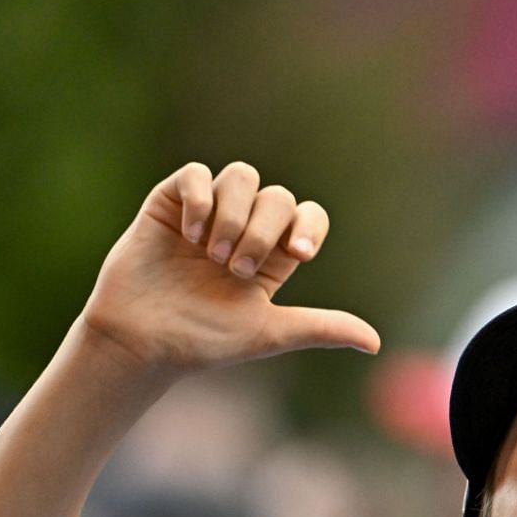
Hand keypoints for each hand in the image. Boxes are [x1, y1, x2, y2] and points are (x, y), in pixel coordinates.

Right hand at [76, 161, 380, 373]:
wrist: (142, 342)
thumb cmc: (204, 341)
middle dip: (264, 231)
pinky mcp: (170, 204)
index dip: (309, 224)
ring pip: (242, 176)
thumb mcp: (269, 333)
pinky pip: (196, 174)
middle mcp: (243, 229)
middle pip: (277, 196)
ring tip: (213, 254)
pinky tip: (189, 234)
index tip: (300, 253)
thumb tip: (374, 342)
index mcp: (272, 256)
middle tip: (237, 269)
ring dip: (234, 214)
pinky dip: (200, 199)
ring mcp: (206, 213)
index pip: (306, 216)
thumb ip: (321, 327)